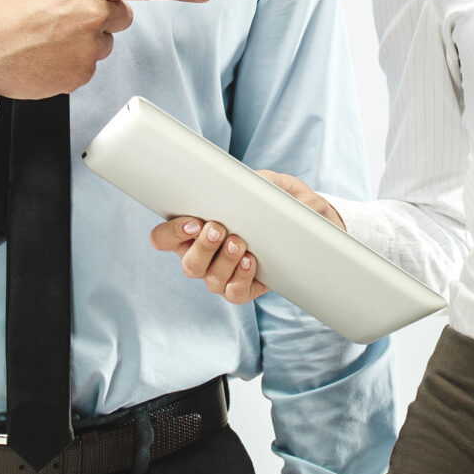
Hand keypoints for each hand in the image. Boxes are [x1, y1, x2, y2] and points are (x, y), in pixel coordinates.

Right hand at [0, 0, 212, 104]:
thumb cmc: (4, 15)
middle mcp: (91, 14)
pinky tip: (44, 60)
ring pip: (102, 47)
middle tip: (63, 24)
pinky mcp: (80, 76)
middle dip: (101, 21)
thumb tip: (99, 0)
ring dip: (81, 45)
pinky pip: (87, 71)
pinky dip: (69, 67)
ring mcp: (87, 47)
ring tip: (45, 42)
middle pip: (121, 18)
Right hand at [151, 171, 343, 302]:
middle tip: (218, 228)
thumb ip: (256, 180)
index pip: (163, 238)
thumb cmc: (278, 199)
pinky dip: (240, 280)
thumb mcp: (268, 182)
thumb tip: (248, 184)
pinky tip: (250, 263)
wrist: (310, 222)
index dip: (171, 233)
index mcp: (193, 230)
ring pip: (210, 279)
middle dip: (202, 246)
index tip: (193, 221)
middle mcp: (202, 257)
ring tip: (240, 243)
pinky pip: (234, 293)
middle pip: (188, 263)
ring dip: (223, 261)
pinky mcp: (243, 289)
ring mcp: (221, 276)